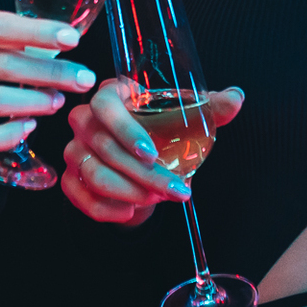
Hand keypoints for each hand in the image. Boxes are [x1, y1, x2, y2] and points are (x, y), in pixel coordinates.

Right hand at [61, 80, 242, 223]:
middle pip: (106, 148)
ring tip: (159, 198)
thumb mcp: (186, 118)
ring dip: (130, 192)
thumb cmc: (161, 132)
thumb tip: (236, 97)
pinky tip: (131, 211)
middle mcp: (85, 119)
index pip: (104, 105)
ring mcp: (74, 149)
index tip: (153, 153)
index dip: (125, 130)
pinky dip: (107, 209)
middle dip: (145, 174)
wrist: (141, 163)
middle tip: (177, 189)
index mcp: (110, 95)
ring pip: (94, 175)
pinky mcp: (70, 178)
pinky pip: (81, 196)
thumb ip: (211, 107)